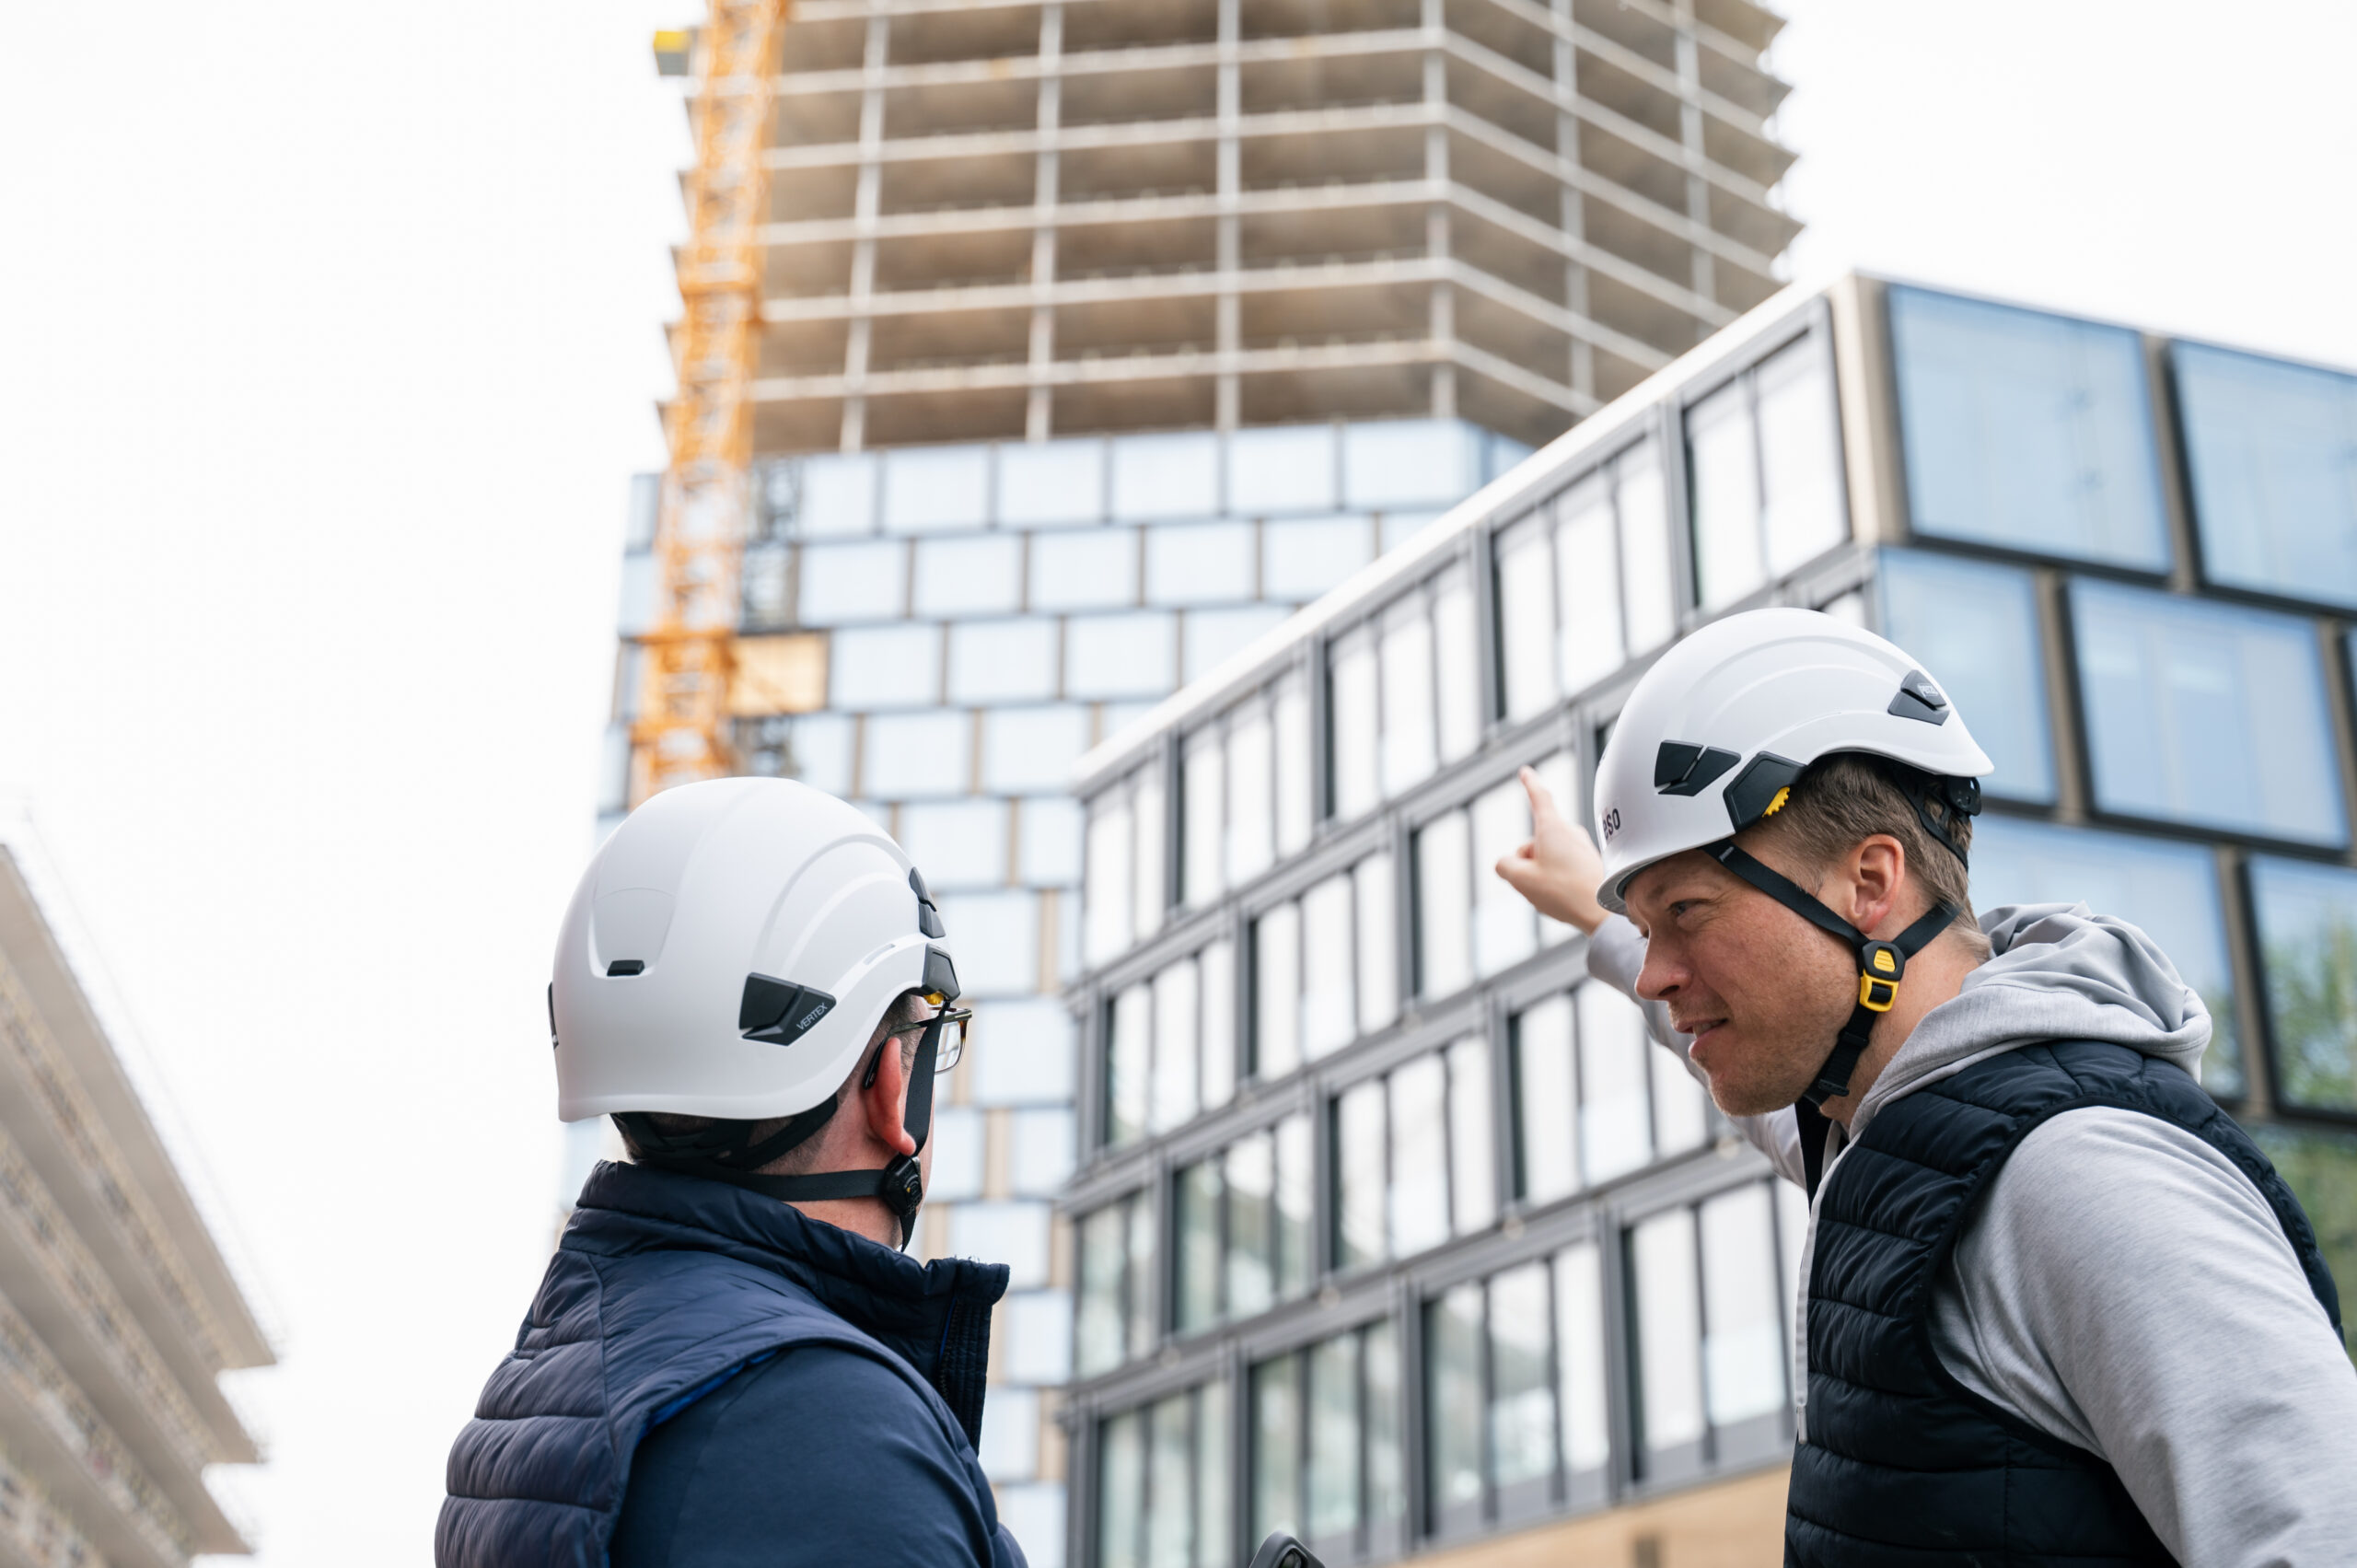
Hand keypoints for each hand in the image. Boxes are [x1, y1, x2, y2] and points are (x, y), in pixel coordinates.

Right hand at [1494, 766, 1608, 934]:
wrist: (1604, 912)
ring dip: (1541, 873)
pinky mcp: (1589, 862)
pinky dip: (1556, 880)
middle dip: (1526, 862)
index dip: (1530, 784)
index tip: (1526, 772)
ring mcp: (1581, 847)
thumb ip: (1504, 866)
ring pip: (1547, 856)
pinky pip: (1561, 867)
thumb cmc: (1564, 893)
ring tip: (1555, 894)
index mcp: (1552, 828)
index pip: (1539, 798)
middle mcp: (1569, 832)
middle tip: (1535, 885)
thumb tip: (1507, 863)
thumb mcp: (1521, 880)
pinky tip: (1565, 898)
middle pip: (1534, 842)